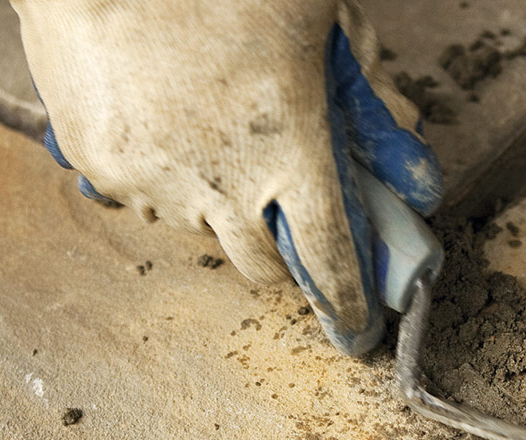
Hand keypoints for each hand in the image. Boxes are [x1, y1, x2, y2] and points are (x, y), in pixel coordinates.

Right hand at [13, 0, 442, 355]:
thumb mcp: (324, 28)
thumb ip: (372, 108)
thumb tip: (417, 177)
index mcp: (291, 150)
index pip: (330, 256)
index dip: (347, 299)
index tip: (356, 325)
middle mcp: (226, 184)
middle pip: (265, 268)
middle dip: (286, 261)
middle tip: (288, 228)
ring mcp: (160, 183)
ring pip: (205, 232)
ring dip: (223, 210)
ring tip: (222, 147)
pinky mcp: (108, 169)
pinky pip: (150, 200)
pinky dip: (170, 182)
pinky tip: (172, 129)